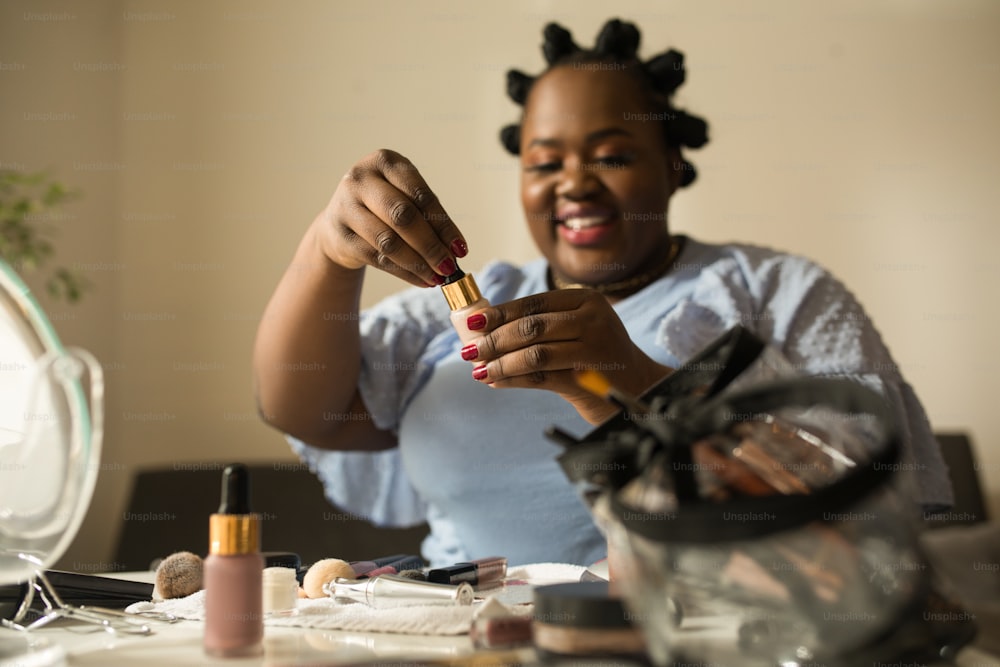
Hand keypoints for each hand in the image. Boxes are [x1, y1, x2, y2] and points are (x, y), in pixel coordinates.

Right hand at [312, 149, 467, 285]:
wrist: (338, 223)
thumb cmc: (381, 207)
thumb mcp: (403, 197)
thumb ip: (428, 216)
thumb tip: (456, 249)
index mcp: (385, 162)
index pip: (420, 195)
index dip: (443, 225)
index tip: (460, 248)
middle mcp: (361, 179)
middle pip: (403, 216)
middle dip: (431, 246)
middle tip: (449, 267)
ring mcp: (345, 206)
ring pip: (389, 241)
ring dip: (418, 263)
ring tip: (437, 277)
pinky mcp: (339, 236)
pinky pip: (377, 259)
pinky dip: (404, 272)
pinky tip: (422, 280)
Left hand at [460, 289, 672, 423]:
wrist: (640, 385)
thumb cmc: (598, 355)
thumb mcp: (577, 329)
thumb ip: (542, 325)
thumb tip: (485, 328)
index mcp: (586, 300)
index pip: (533, 304)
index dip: (499, 313)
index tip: (471, 322)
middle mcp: (593, 319)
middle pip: (531, 327)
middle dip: (494, 339)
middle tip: (468, 350)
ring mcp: (594, 348)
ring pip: (535, 354)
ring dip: (500, 363)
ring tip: (479, 370)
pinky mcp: (590, 378)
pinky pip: (542, 378)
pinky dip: (513, 380)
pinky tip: (496, 382)